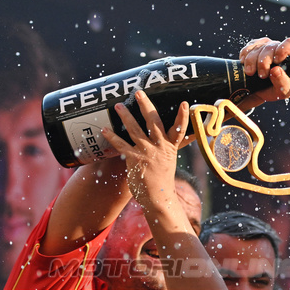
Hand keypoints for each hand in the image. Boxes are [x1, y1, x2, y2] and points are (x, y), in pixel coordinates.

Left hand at [103, 90, 189, 212]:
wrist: (158, 196)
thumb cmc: (163, 177)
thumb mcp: (169, 159)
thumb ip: (170, 146)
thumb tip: (182, 137)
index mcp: (171, 147)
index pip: (179, 129)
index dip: (182, 117)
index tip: (184, 103)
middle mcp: (160, 147)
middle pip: (154, 122)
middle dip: (146, 106)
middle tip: (138, 93)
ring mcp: (148, 153)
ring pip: (136, 130)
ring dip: (126, 116)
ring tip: (119, 106)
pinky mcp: (135, 159)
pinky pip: (122, 145)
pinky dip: (112, 137)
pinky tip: (104, 129)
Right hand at [238, 37, 289, 108]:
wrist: (259, 91)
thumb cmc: (275, 90)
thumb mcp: (282, 91)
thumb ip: (282, 82)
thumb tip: (276, 70)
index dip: (284, 49)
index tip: (276, 60)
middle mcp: (279, 49)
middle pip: (272, 46)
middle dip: (264, 61)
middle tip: (262, 75)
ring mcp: (266, 46)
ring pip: (258, 47)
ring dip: (252, 60)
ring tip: (251, 72)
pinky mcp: (254, 46)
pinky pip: (248, 47)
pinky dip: (245, 56)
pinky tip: (245, 65)